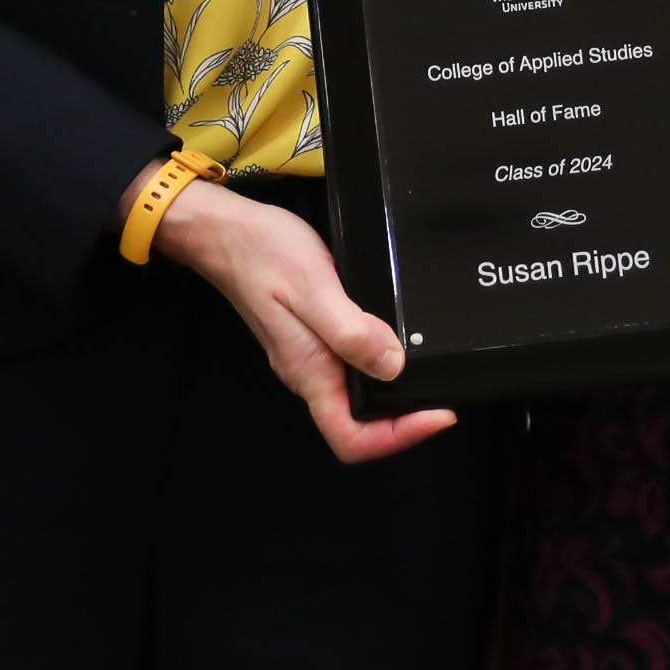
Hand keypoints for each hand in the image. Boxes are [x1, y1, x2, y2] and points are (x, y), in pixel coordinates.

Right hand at [142, 173, 458, 465]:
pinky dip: (381, 363)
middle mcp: (310, 373)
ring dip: (395, 393)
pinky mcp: (315, 337)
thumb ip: (351, 331)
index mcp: (310, 372)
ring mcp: (311, 357)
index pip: (351, 438)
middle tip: (443, 394)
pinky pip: (353, 366)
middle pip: (360, 424)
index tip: (438, 412)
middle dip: (405, 419)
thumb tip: (393, 365)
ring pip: (358, 397)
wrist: (227, 231)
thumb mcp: (313, 288)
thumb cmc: (263, 254)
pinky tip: (401, 343)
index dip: (398, 436)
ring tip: (430, 375)